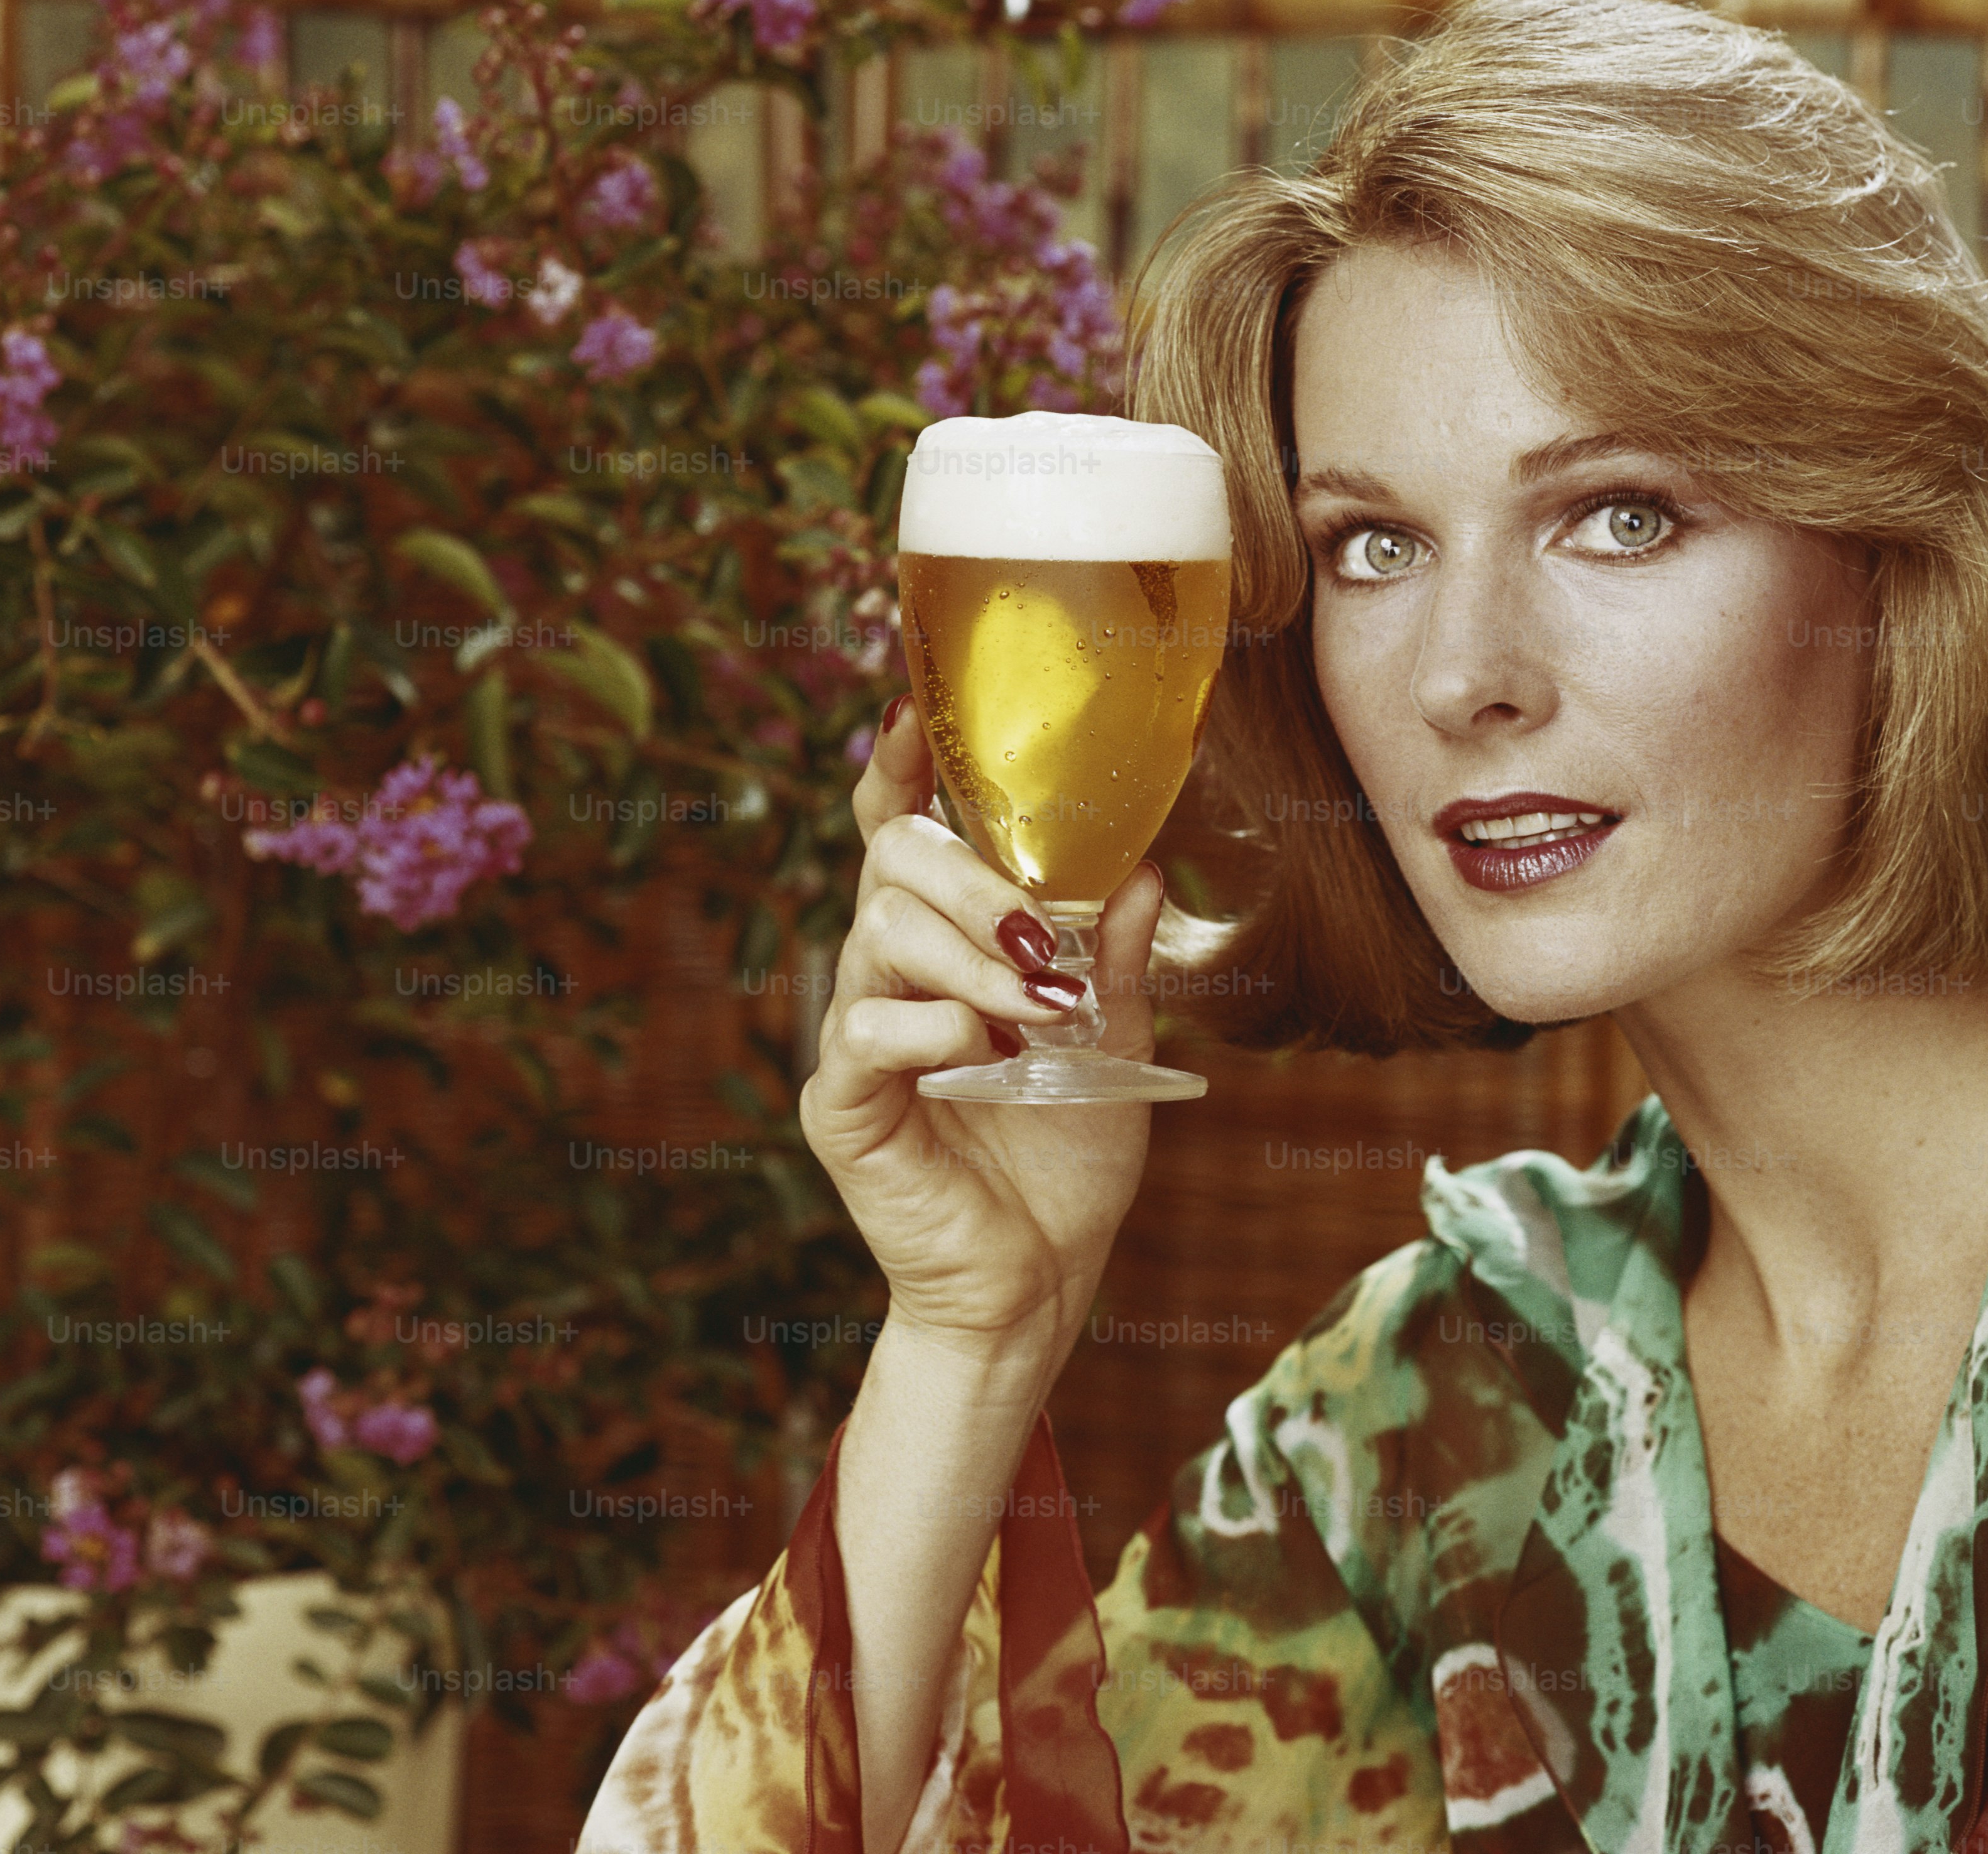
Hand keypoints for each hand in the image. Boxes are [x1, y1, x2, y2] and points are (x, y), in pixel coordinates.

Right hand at [798, 692, 1163, 1381]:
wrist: (1042, 1275)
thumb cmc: (1066, 1151)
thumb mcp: (1115, 1034)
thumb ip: (1117, 951)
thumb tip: (1144, 861)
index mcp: (947, 940)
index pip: (905, 828)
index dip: (902, 766)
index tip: (917, 711)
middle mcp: (889, 970)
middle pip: (893, 863)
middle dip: (973, 878)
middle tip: (1043, 934)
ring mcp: (858, 1034)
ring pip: (880, 934)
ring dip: (974, 957)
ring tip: (1041, 1008)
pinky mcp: (843, 1103)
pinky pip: (866, 1027)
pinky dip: (932, 1025)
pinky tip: (981, 1051)